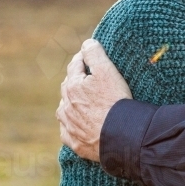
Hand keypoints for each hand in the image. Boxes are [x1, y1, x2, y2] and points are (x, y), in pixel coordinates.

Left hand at [57, 39, 131, 161]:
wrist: (120, 135)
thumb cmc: (115, 101)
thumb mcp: (107, 71)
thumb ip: (94, 54)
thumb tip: (86, 43)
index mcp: (72, 86)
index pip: (75, 65)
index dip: (83, 57)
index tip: (90, 54)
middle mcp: (66, 105)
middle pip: (68, 86)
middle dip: (76, 78)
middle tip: (88, 76)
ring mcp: (69, 125)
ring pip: (64, 109)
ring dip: (70, 102)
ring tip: (81, 100)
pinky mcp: (75, 142)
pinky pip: (67, 131)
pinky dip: (71, 125)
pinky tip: (77, 124)